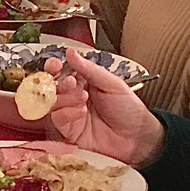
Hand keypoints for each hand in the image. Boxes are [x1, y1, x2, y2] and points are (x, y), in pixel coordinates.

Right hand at [45, 50, 165, 165]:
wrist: (137, 137)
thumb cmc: (128, 109)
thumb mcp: (112, 84)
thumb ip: (90, 69)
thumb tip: (71, 53)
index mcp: (83, 81)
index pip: (62, 70)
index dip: (55, 66)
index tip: (55, 65)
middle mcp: (73, 96)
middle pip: (52, 86)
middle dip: (59, 82)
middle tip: (71, 82)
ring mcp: (70, 113)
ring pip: (53, 102)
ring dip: (65, 98)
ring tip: (82, 97)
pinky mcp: (68, 130)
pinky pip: (58, 119)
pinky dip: (67, 113)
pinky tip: (81, 111)